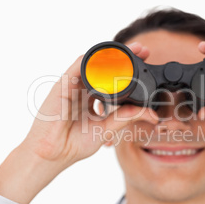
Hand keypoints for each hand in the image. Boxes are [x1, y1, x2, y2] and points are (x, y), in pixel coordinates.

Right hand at [0, 43, 157, 203]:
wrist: (53, 153)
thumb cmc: (75, 143)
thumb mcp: (107, 128)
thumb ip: (127, 117)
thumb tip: (151, 114)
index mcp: (95, 99)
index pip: (114, 79)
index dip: (129, 70)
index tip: (147, 63)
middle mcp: (84, 89)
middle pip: (105, 67)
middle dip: (124, 56)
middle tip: (143, 49)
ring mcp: (73, 86)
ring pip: (94, 63)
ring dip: (112, 54)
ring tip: (131, 49)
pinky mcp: (62, 85)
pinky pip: (76, 67)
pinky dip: (91, 60)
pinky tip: (105, 56)